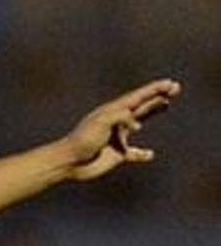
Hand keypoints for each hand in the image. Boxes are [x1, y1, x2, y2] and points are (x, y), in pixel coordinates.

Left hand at [59, 79, 178, 181]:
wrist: (69, 162)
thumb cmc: (83, 139)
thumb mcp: (102, 121)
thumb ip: (121, 116)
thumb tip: (137, 124)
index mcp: (113, 111)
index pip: (138, 97)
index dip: (154, 89)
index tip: (170, 84)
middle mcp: (117, 122)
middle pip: (142, 106)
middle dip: (158, 96)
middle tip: (175, 88)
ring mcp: (117, 138)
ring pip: (139, 123)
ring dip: (153, 114)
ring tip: (166, 105)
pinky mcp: (117, 155)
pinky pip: (133, 154)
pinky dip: (141, 154)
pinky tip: (148, 155)